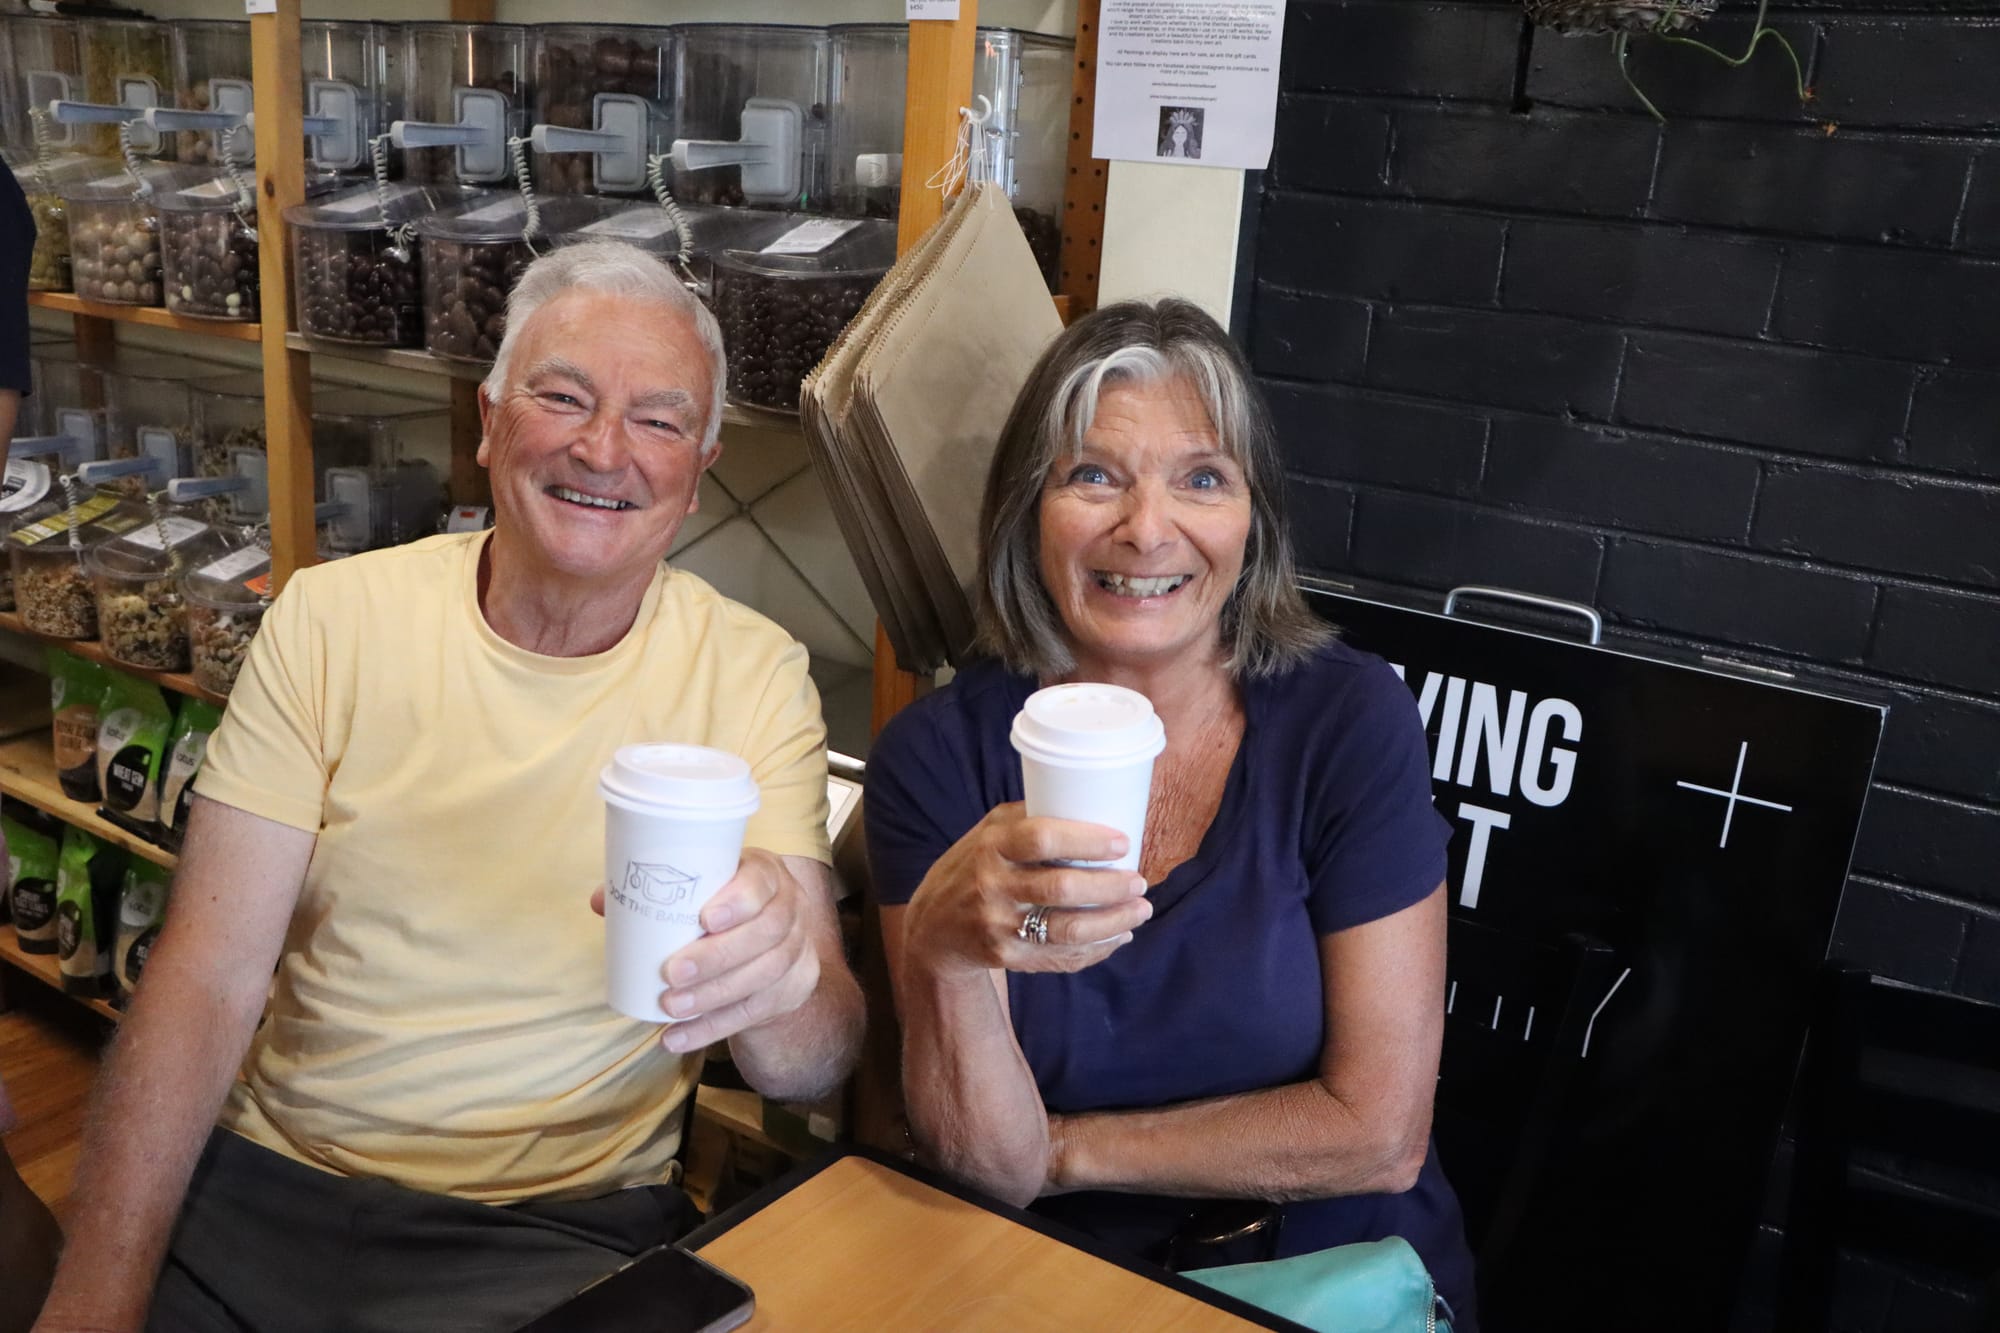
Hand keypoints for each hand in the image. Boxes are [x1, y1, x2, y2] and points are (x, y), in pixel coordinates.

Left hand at [591, 849, 821, 1051]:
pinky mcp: (792, 989)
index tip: (704, 919)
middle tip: (672, 974)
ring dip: (714, 996)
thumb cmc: (723, 905)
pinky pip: (756, 1012)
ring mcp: (797, 951)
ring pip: (765, 975)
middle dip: (717, 957)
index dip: (739, 901)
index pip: (762, 883)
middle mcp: (790, 909)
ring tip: (671, 1007)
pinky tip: (679, 1037)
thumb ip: (655, 891)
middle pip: (765, 933)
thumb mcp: (701, 889)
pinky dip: (713, 1028)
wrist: (770, 941)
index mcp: (766, 874)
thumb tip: (601, 900)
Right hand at [903, 803, 1151, 979]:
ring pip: (1067, 928)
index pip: (1042, 837)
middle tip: (1140, 882)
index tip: (1122, 843)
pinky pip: (1060, 955)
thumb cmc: (975, 866)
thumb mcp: (990, 833)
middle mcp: (991, 884)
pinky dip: (1096, 947)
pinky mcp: (1006, 956)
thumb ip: (1032, 821)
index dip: (1087, 841)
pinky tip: (1118, 935)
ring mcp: (998, 924)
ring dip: (1113, 921)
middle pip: (1062, 887)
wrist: (932, 926)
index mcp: (991, 843)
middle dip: (1110, 887)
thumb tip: (1096, 812)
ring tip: (1141, 910)